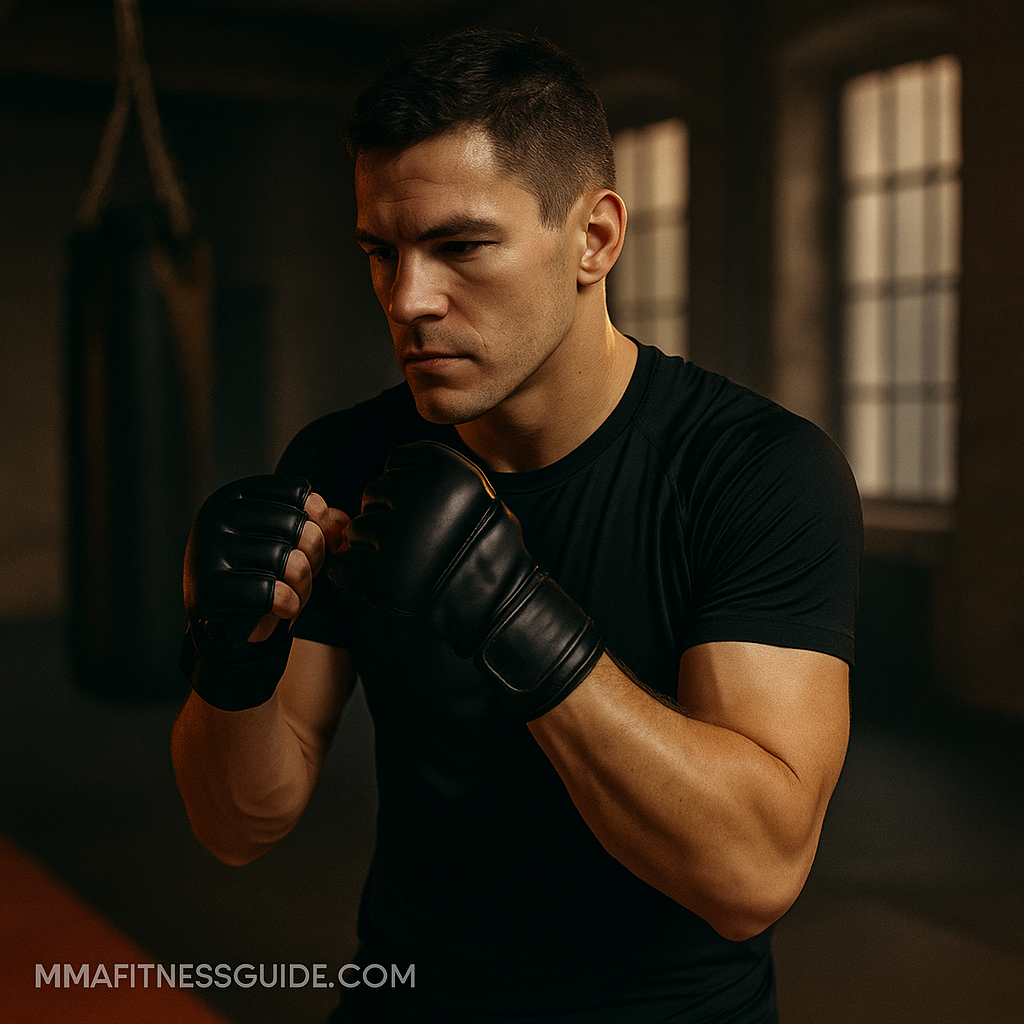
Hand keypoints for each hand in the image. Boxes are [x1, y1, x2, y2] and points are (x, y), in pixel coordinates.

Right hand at [181, 475, 335, 709]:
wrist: (227, 625)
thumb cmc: (267, 572)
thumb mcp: (295, 539)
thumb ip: (321, 522)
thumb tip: (342, 526)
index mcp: (234, 497)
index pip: (299, 494)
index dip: (317, 522)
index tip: (304, 544)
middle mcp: (216, 518)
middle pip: (299, 527)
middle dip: (314, 556)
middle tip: (302, 574)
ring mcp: (208, 553)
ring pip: (292, 563)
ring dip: (304, 585)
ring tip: (291, 591)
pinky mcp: (210, 592)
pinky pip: (275, 594)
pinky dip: (290, 605)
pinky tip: (281, 609)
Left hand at [329, 442, 603, 718]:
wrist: (498, 606)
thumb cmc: (486, 549)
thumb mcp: (478, 493)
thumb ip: (434, 479)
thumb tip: (383, 475)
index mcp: (449, 471)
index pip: (399, 459)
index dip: (404, 485)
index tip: (420, 507)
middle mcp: (423, 498)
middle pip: (375, 491)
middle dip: (387, 514)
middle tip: (414, 543)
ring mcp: (399, 537)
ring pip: (357, 528)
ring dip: (372, 546)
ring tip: (405, 564)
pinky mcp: (380, 577)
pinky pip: (344, 566)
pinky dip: (354, 575)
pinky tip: (381, 582)